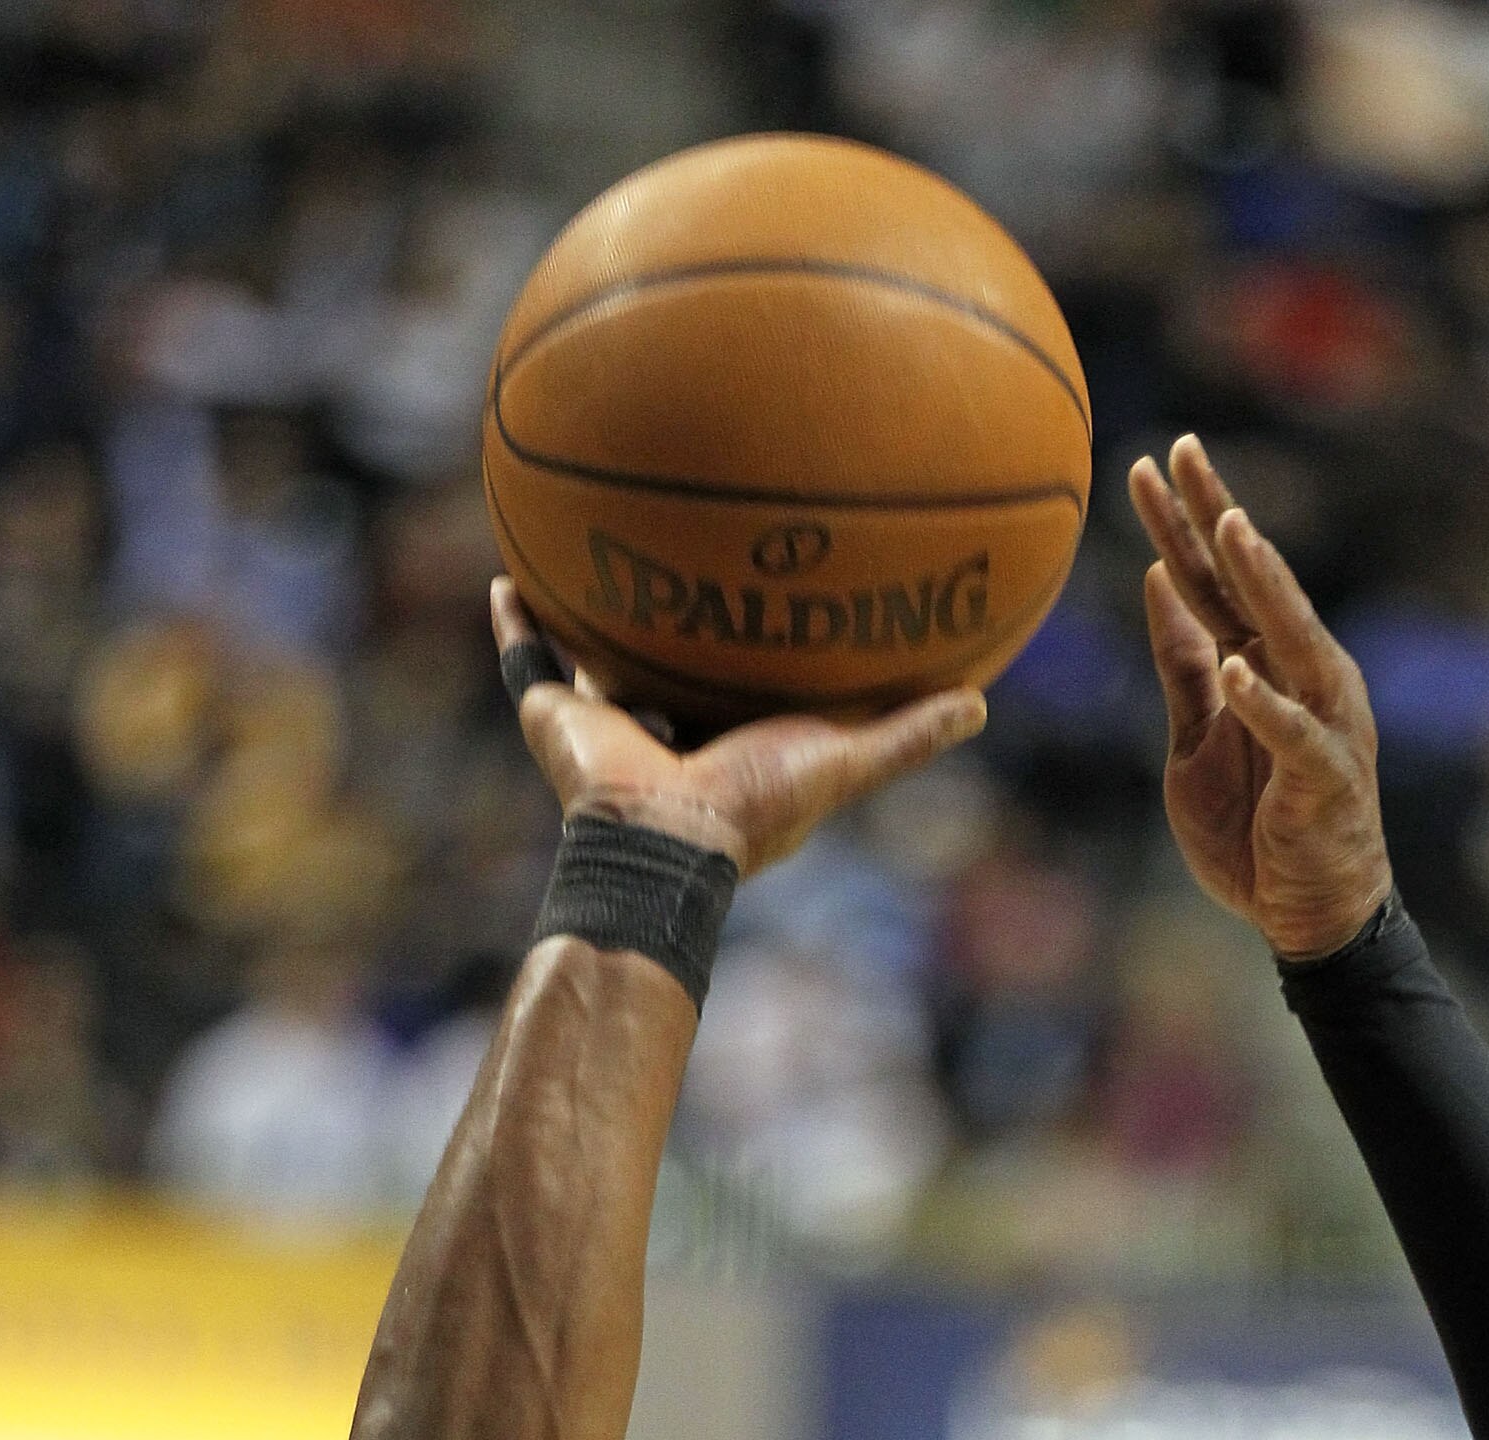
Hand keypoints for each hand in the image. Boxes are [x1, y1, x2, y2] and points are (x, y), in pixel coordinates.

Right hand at [490, 578, 986, 878]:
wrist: (666, 840)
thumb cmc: (755, 808)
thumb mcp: (847, 762)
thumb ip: (908, 736)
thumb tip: (982, 706)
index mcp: (723, 736)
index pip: (735, 684)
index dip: (747, 649)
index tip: (763, 602)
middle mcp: (662, 723)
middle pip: (661, 665)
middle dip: (665, 625)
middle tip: (676, 562)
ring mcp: (605, 720)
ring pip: (590, 658)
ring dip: (583, 614)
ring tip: (579, 550)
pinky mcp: (555, 714)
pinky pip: (526, 659)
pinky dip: (513, 623)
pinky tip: (505, 576)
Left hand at [1128, 436, 1392, 960]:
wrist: (1309, 910)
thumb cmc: (1255, 825)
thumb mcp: (1196, 736)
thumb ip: (1182, 663)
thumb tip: (1157, 579)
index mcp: (1264, 662)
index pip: (1216, 581)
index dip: (1185, 523)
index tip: (1152, 462)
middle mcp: (1299, 675)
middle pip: (1249, 587)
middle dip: (1217, 519)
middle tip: (1184, 451)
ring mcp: (1319, 721)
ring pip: (1288, 640)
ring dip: (1261, 585)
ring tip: (1230, 531)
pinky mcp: (1325, 777)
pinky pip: (1293, 736)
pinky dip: (1267, 706)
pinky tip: (1242, 672)